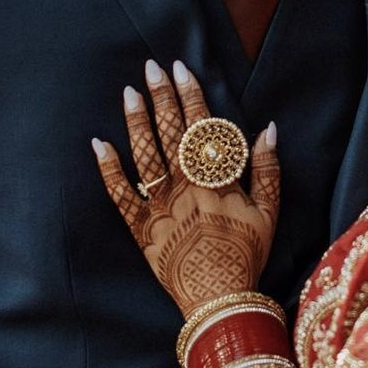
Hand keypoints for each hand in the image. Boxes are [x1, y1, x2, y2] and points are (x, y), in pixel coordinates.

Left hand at [93, 61, 278, 317]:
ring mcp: (159, 206)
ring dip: (136, 121)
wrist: (219, 298)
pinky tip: (99, 144)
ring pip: (144, 154)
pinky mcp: (139, 227)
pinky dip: (108, 168)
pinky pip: (120, 194)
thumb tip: (268, 130)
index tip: (181, 69)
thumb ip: (266, 170)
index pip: (201, 126)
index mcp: (215, 179)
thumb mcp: (268, 213)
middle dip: (161, 97)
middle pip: (170, 132)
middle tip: (150, 68)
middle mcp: (184, 186)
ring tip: (129, 94)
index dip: (190, 95)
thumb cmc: (246, 255)